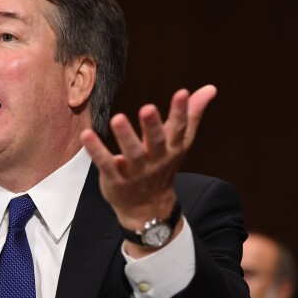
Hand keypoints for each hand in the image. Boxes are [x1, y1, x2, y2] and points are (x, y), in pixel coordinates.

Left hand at [81, 85, 216, 253]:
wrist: (148, 209)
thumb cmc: (162, 168)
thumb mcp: (179, 143)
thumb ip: (191, 115)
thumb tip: (210, 88)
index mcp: (172, 149)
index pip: (179, 129)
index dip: (181, 111)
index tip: (182, 93)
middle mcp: (156, 160)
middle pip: (156, 142)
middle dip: (153, 126)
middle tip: (148, 108)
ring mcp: (136, 172)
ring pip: (132, 153)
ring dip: (125, 136)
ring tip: (118, 118)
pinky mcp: (116, 180)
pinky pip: (106, 164)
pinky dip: (96, 150)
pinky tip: (87, 135)